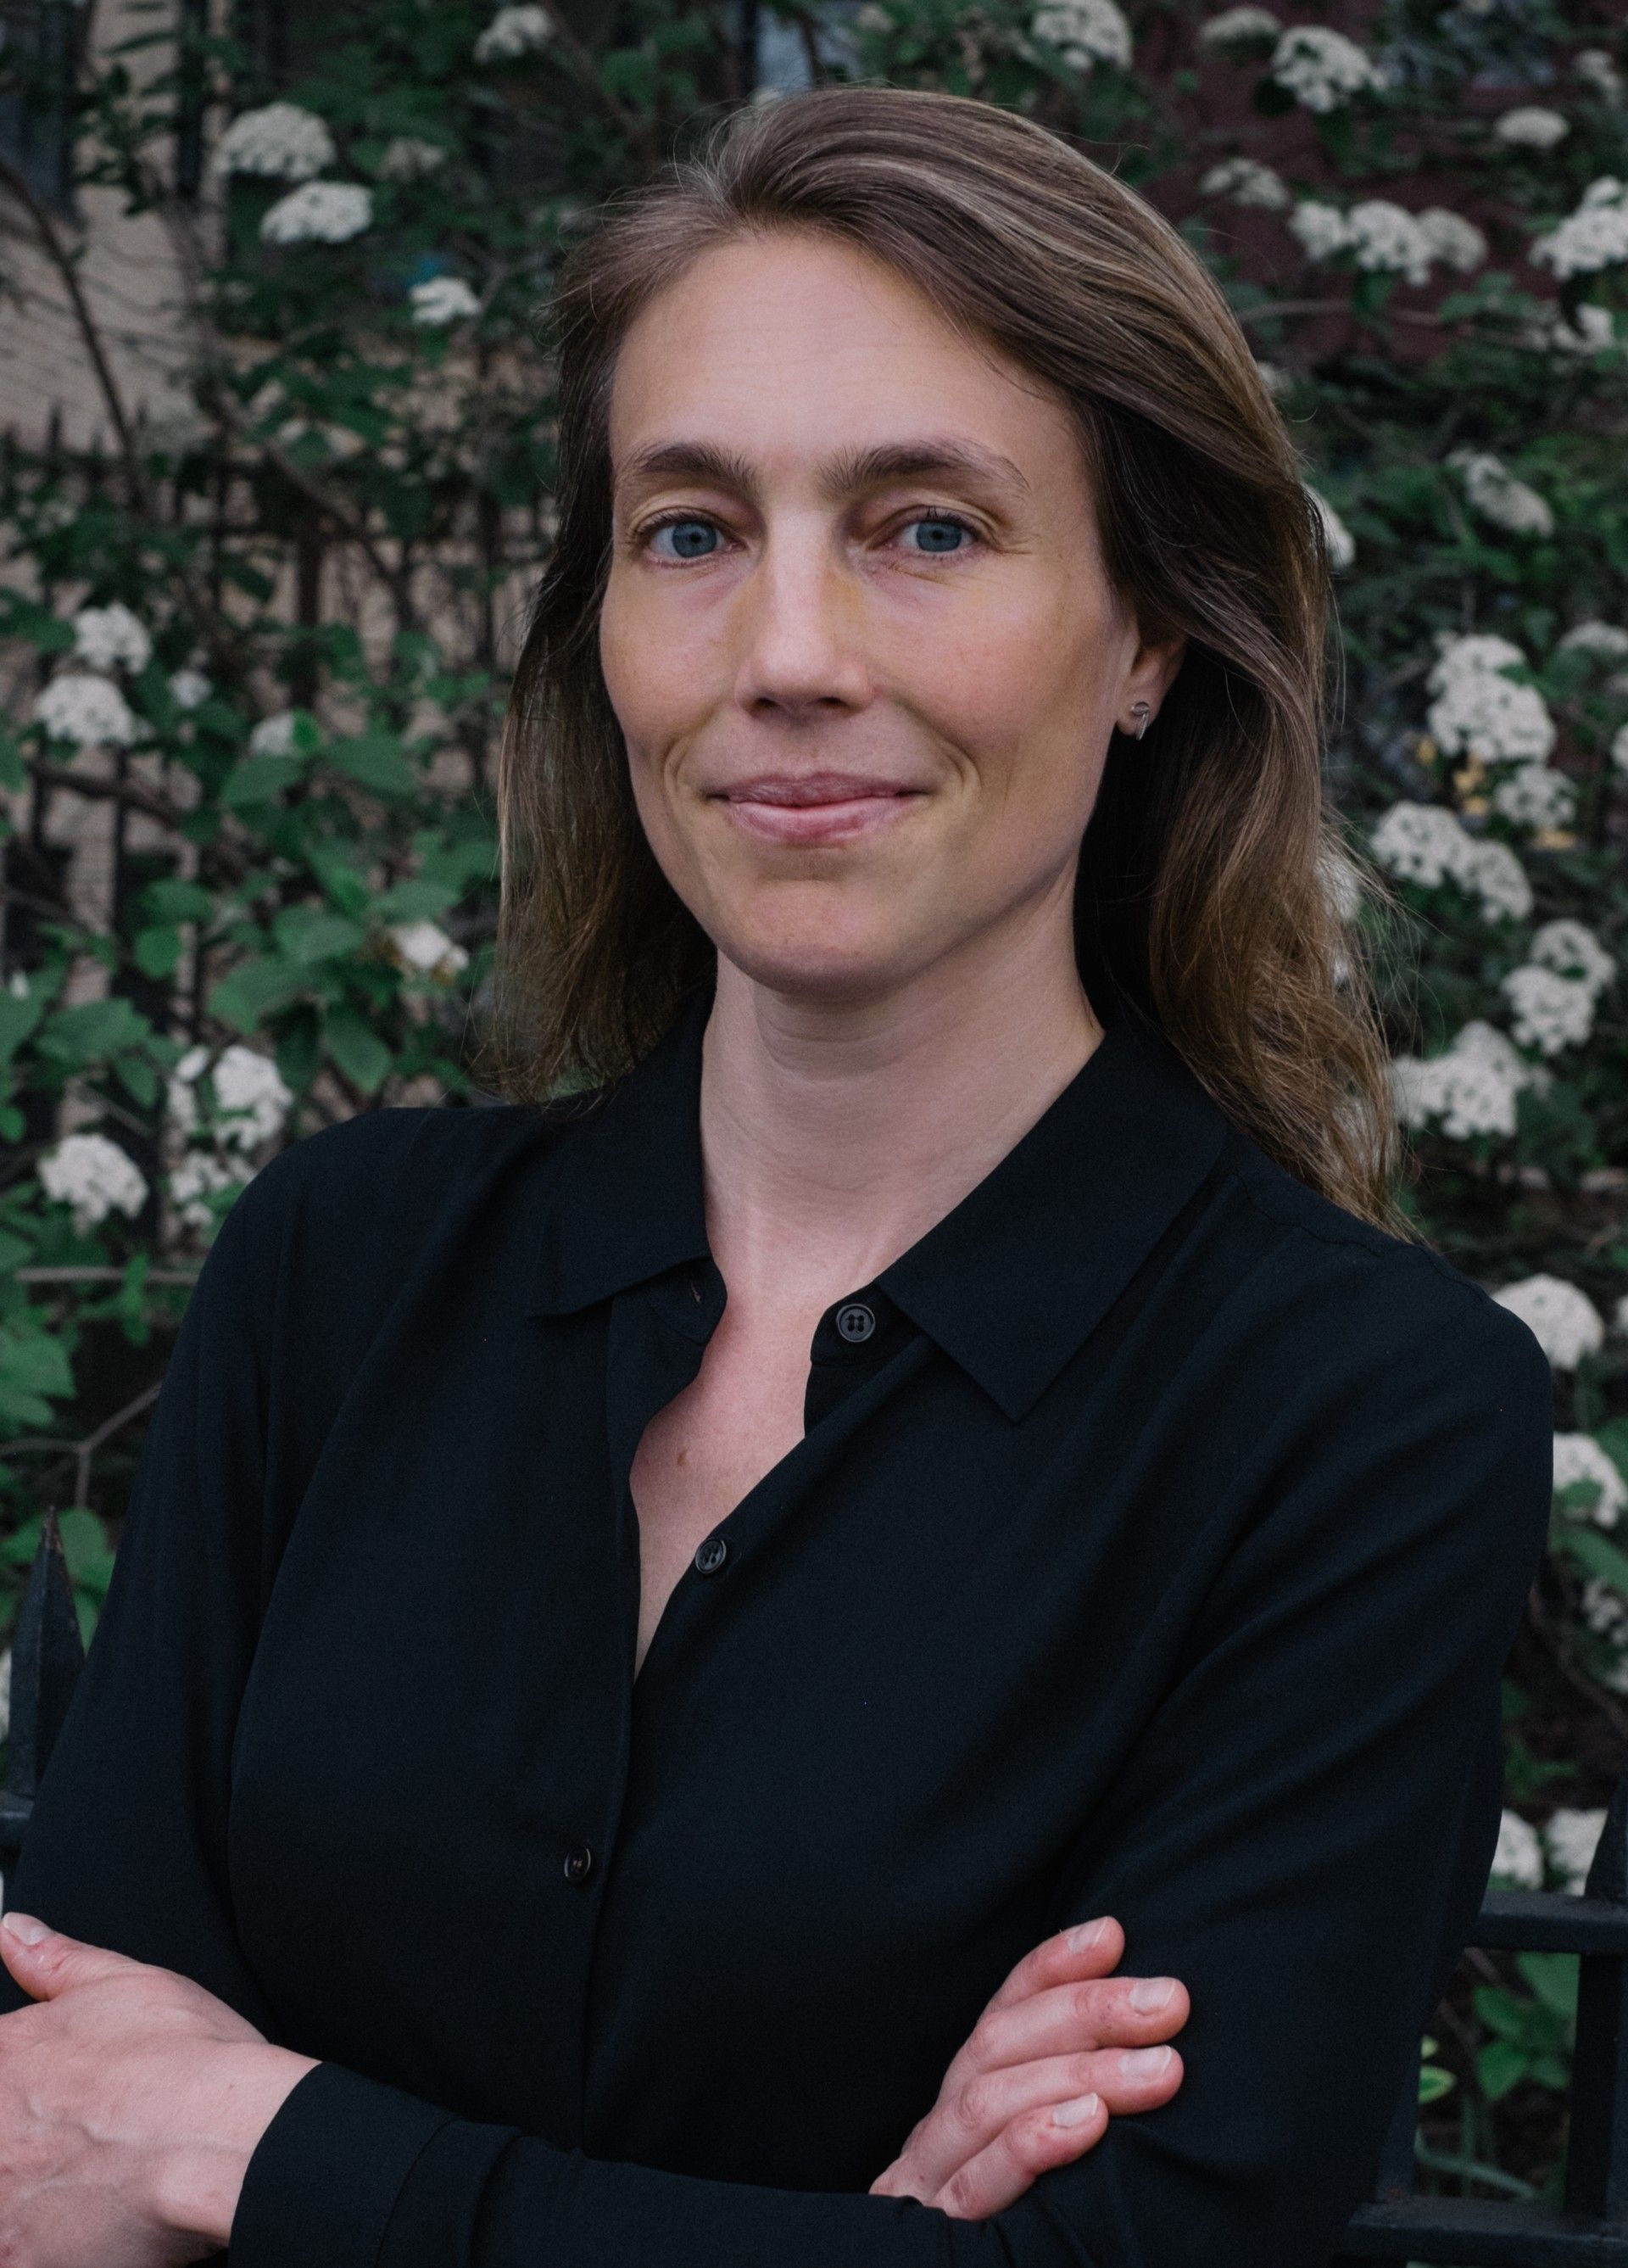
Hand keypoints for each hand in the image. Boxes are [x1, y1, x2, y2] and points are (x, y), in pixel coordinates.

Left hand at [0, 1911, 318, 2265]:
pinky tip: (88, 2226)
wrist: (224, 2137)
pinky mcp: (16, 2258)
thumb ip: (57, 1960)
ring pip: (6, 2191)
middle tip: (86, 2141)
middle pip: (0, 2134)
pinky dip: (42, 2243)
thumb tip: (14, 1932)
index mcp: (4, 2058)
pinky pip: (16, 2253)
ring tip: (90, 2184)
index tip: (55, 2105)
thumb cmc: (185, 2060)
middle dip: (27, 2141)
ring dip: (29, 2189)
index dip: (26, 2091)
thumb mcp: (125, 1982)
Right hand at [869, 1914, 1186, 2218]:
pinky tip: (1086, 2126)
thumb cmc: (1018, 2242)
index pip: (1002, 2013)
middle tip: (1170, 2001)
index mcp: (966, 2109)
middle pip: (1001, 2044)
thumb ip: (1077, 2111)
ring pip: (989, 2100)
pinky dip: (1032, 2143)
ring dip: (1080, 2072)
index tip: (1113, 1932)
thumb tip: (1158, 2047)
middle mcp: (940, 2135)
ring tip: (1157, 2065)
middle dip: (1087, 2011)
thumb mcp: (1049, 2167)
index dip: (1051, 1967)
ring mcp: (931, 2188)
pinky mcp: (940, 2243)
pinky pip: (977, 2186)